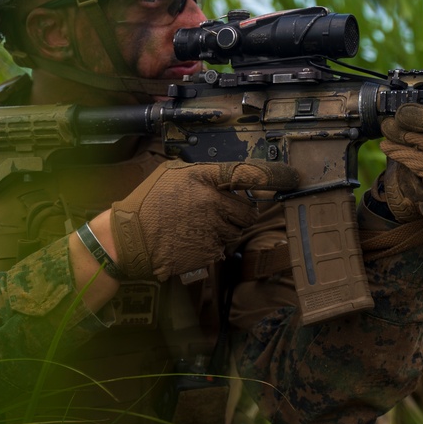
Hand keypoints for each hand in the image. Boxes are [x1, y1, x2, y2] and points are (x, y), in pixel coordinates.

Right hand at [110, 160, 297, 280]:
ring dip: (224, 230)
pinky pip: (223, 247)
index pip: (248, 174)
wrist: (129, 238)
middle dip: (238, 213)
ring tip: (196, 227)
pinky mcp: (209, 250)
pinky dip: (212, 245)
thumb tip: (225, 177)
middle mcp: (212, 201)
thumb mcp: (171, 173)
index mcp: (203, 178)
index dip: (274, 176)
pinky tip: (191, 240)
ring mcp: (211, 227)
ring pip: (236, 231)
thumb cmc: (148, 203)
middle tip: (217, 214)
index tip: (292, 179)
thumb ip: (200, 173)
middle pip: (247, 210)